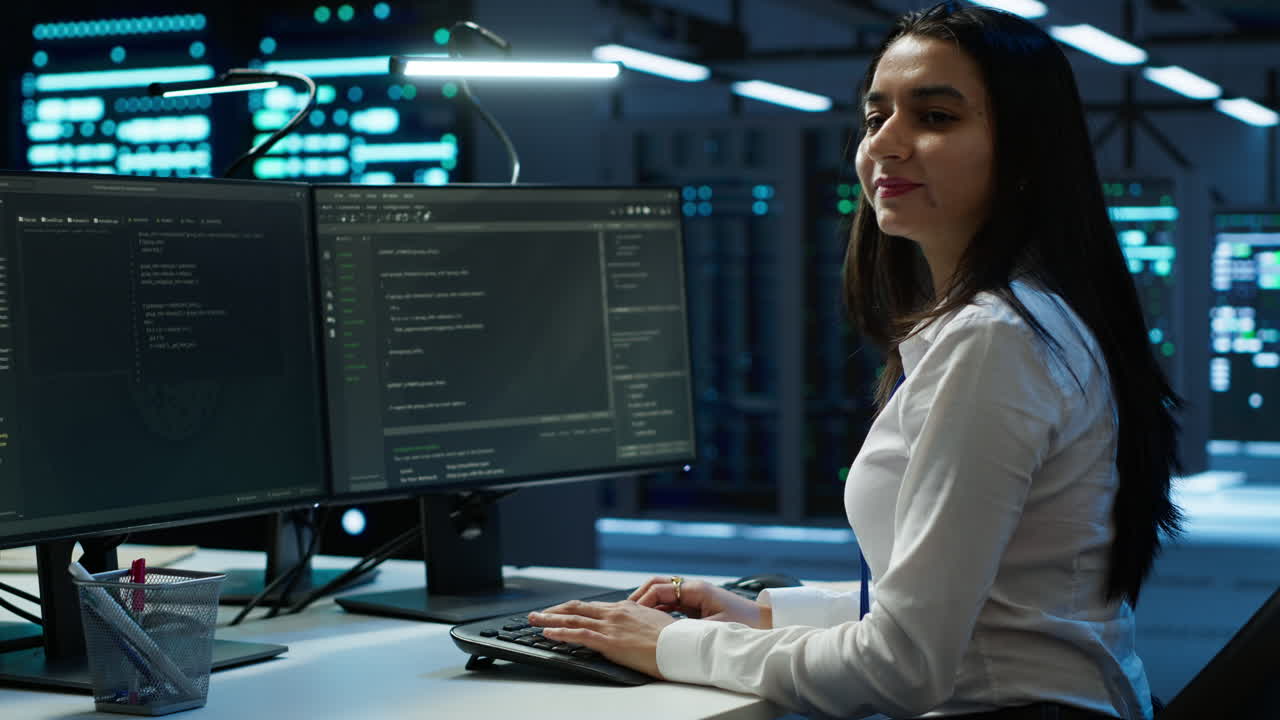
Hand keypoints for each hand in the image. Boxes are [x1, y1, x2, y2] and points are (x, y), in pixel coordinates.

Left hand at [527, 600, 674, 678]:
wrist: (682, 645)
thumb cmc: (674, 639)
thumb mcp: (656, 624)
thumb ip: (639, 624)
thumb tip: (634, 630)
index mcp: (627, 608)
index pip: (594, 607)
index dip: (575, 609)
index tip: (562, 611)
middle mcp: (616, 612)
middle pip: (578, 608)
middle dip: (555, 610)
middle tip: (539, 612)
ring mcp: (611, 625)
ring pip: (573, 618)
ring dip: (549, 618)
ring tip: (533, 619)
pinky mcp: (609, 641)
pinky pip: (578, 634)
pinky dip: (560, 632)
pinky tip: (547, 633)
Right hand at [628, 576, 771, 628]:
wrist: (765, 623)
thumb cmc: (744, 625)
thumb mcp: (713, 629)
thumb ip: (687, 628)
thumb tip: (664, 633)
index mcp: (696, 589)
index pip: (659, 588)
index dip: (642, 601)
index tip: (632, 614)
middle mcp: (693, 588)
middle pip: (658, 585)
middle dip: (640, 597)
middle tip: (626, 612)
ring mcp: (694, 595)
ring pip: (663, 594)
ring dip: (648, 603)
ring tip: (635, 618)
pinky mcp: (697, 604)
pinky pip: (671, 603)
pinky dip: (659, 609)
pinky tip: (652, 622)